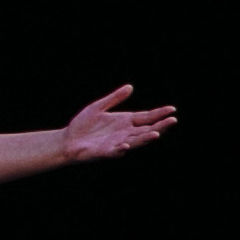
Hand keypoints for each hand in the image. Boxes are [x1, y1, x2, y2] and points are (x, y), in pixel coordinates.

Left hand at [61, 84, 177, 163]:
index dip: (159, 114)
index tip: (172, 109)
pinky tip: (127, 144)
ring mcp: (117, 143)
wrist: (67, 140)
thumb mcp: (98, 107)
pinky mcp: (106, 152)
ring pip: (136, 141)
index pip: (146, 117)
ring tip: (156, 134)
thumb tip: (130, 87)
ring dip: (145, 138)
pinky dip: (121, 148)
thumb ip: (114, 98)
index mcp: (125, 121)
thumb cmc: (83, 125)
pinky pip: (116, 151)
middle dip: (160, 126)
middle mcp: (125, 133)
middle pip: (146, 129)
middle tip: (172, 120)